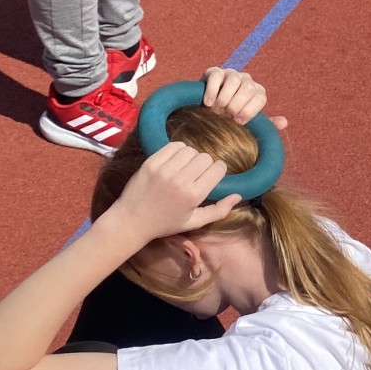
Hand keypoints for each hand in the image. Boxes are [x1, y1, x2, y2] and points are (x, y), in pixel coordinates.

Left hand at [107, 141, 237, 246]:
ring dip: (191, 156)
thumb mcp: (195, 222)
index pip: (218, 168)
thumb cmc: (165, 223)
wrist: (132, 220)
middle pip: (205, 157)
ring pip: (190, 149)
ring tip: (185, 167)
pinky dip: (178, 150)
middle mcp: (180, 180)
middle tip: (197, 174)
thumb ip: (219, 211)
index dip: (218, 171)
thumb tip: (238, 196)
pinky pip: (173, 146)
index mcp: (193, 195)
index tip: (212, 176)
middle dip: (206, 164)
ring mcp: (164, 169)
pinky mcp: (151, 162)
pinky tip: (175, 161)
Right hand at [200, 66, 285, 129]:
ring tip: (215, 110)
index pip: (260, 98)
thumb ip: (266, 124)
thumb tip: (284, 122)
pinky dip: (212, 91)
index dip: (249, 112)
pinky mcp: (214, 71)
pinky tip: (208, 103)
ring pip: (233, 81)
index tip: (238, 122)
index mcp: (257, 92)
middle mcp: (246, 80)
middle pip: (248, 88)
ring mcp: (231, 73)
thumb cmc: (230, 119)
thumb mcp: (248, 124)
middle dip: (236, 106)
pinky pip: (216, 76)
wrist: (207, 112)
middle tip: (225, 116)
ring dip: (224, 99)